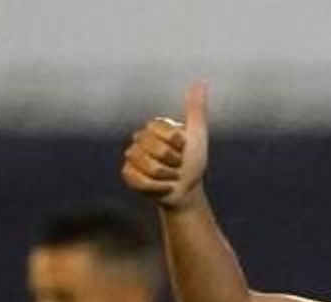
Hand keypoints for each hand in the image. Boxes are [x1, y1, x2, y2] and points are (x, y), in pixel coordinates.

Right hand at [122, 81, 208, 210]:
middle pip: (153, 149)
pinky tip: (160, 187)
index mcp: (155, 127)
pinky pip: (136, 179)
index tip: (183, 148)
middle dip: (172, 162)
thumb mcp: (197, 134)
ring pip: (146, 165)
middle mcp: (141, 139)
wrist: (186, 190)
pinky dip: (154, 187)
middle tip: (177, 166)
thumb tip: (201, 81)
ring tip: (169, 176)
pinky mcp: (128, 174)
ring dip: (164, 176)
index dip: (176, 144)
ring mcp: (132, 156)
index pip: (159, 130)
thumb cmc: (193, 162)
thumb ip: (196, 109)